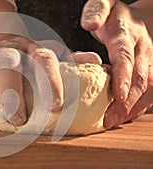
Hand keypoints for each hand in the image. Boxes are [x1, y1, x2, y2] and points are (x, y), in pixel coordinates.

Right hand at [0, 34, 103, 125]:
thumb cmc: (26, 57)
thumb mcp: (47, 55)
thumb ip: (68, 60)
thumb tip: (94, 61)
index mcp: (30, 48)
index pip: (43, 59)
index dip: (51, 81)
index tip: (55, 107)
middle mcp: (6, 48)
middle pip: (7, 64)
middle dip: (11, 92)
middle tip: (18, 120)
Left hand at [81, 0, 152, 128]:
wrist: (138, 20)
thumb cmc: (115, 16)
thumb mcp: (104, 4)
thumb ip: (96, 10)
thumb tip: (88, 24)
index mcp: (127, 34)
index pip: (126, 56)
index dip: (123, 76)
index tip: (118, 95)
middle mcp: (142, 49)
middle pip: (140, 78)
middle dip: (127, 101)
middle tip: (109, 119)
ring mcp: (149, 61)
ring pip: (149, 88)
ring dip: (134, 107)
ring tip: (115, 121)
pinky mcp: (150, 71)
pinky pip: (150, 91)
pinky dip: (139, 105)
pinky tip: (125, 116)